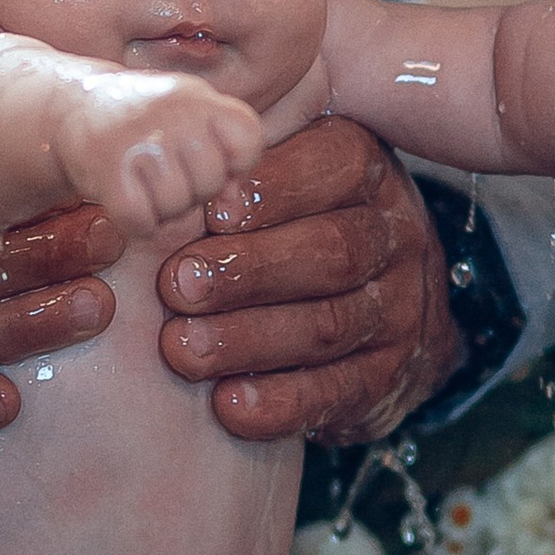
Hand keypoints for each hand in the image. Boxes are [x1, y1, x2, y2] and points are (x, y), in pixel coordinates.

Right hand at [55, 69, 267, 232]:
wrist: (72, 108)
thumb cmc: (142, 120)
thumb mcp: (189, 119)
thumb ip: (224, 153)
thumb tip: (234, 203)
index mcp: (197, 97)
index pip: (248, 140)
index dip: (235, 162)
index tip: (209, 156)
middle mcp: (171, 114)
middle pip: (211, 183)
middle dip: (192, 190)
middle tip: (164, 171)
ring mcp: (138, 142)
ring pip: (176, 209)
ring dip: (161, 208)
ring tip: (142, 180)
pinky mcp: (107, 171)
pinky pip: (142, 223)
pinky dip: (136, 222)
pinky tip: (126, 197)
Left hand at [157, 115, 464, 443]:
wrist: (386, 308)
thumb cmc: (295, 220)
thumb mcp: (280, 169)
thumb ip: (229, 156)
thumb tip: (154, 148)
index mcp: (365, 171)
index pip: (335, 166)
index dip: (272, 189)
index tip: (209, 211)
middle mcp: (394, 235)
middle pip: (332, 251)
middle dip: (249, 270)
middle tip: (177, 287)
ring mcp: (400, 310)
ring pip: (330, 325)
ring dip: (250, 340)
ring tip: (182, 350)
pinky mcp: (389, 376)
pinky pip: (341, 392)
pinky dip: (282, 402)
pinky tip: (228, 407)